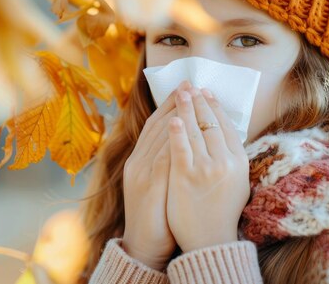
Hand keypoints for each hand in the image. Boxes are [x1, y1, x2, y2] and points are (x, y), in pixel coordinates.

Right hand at [122, 80, 190, 269]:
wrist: (143, 245)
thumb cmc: (158, 215)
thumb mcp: (162, 183)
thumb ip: (170, 161)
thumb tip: (189, 140)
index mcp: (140, 160)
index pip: (156, 125)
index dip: (170, 105)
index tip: (186, 87)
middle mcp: (137, 162)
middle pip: (157, 124)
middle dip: (174, 102)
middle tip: (190, 83)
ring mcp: (140, 172)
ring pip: (158, 136)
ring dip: (175, 114)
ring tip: (190, 97)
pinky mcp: (147, 185)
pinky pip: (161, 157)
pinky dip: (172, 141)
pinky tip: (184, 127)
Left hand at [166, 85, 250, 252]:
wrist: (210, 241)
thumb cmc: (222, 212)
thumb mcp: (237, 183)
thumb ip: (232, 159)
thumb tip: (226, 134)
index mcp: (240, 162)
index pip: (226, 126)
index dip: (216, 107)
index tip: (207, 93)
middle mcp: (226, 162)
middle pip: (211, 124)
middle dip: (200, 102)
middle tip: (191, 86)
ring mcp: (206, 169)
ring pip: (195, 131)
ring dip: (187, 108)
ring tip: (181, 93)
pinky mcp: (186, 177)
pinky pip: (180, 148)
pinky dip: (176, 131)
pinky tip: (173, 118)